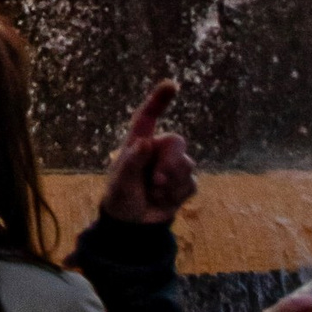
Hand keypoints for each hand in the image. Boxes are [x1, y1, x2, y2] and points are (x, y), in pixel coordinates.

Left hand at [100, 77, 196, 225]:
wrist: (133, 226)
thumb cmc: (120, 199)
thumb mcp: (120, 183)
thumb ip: (132, 162)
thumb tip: (145, 142)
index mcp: (138, 142)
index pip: (148, 116)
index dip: (159, 99)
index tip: (171, 85)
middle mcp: (157, 150)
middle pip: (177, 142)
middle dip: (171, 163)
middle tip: (157, 182)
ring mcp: (172, 167)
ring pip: (187, 165)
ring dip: (172, 183)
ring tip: (154, 193)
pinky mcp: (183, 184)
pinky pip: (191, 184)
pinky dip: (177, 196)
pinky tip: (162, 202)